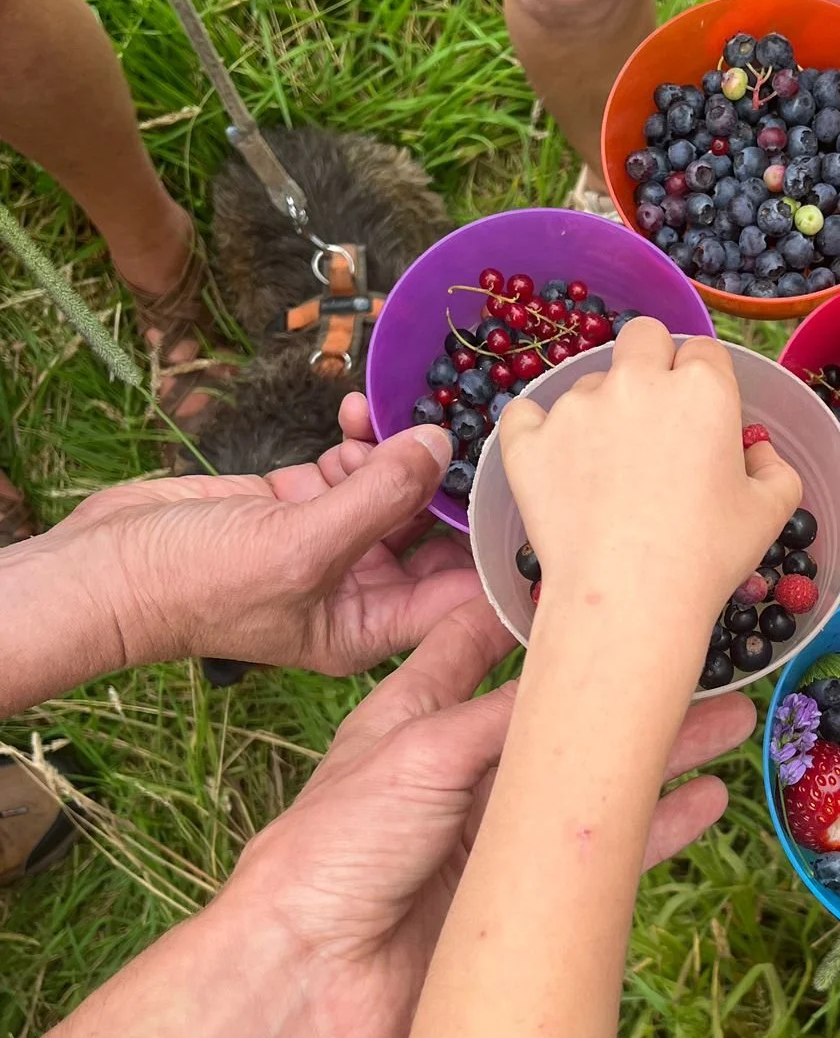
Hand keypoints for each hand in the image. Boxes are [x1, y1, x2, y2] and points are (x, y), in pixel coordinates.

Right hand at [53, 418, 482, 675]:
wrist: (106, 568)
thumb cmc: (196, 587)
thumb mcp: (299, 545)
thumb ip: (377, 497)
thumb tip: (440, 444)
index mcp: (373, 628)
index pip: (461, 595)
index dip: (497, 552)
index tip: (534, 499)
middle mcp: (362, 591)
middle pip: (436, 536)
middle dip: (452, 484)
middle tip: (476, 429)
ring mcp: (331, 543)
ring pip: (395, 490)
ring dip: (400, 449)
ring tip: (399, 412)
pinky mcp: (300, 501)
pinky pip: (351, 465)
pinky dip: (359, 438)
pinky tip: (355, 410)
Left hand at [223, 599, 757, 1037]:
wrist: (306, 983)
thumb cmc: (332, 852)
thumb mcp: (418, 752)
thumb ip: (505, 717)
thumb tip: (581, 679)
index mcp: (415, 715)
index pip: (480, 640)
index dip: (534, 609)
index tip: (600, 577)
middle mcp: (461, 769)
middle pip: (559, 716)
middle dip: (624, 686)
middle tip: (698, 652)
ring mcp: (494, 836)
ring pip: (594, 781)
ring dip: (660, 752)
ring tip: (732, 719)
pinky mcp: (523, 898)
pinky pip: (604, 854)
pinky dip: (659, 828)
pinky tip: (707, 800)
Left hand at [499, 320, 801, 629]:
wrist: (629, 600)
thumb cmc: (708, 558)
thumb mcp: (770, 514)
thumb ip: (776, 468)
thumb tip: (757, 450)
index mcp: (702, 389)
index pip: (704, 352)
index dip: (705, 381)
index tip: (701, 417)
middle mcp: (637, 381)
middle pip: (643, 337)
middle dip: (651, 362)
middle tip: (652, 418)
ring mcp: (576, 407)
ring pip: (588, 383)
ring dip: (599, 411)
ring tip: (606, 473)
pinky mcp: (528, 441)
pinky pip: (524, 415)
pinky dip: (537, 432)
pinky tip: (552, 462)